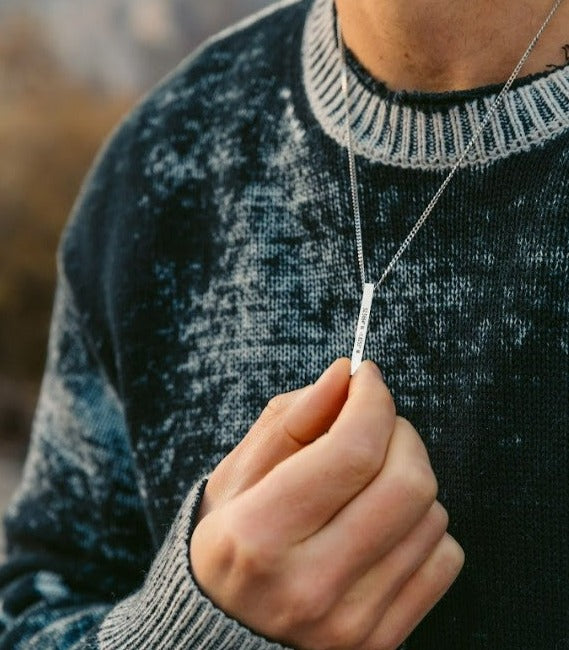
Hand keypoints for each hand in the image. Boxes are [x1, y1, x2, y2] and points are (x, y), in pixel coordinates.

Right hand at [190, 359, 463, 649]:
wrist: (225, 629)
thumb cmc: (229, 540)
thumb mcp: (238, 474)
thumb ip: (291, 419)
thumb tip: (345, 375)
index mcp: (258, 536)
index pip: (351, 451)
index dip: (371, 401)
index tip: (367, 379)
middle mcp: (308, 586)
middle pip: (406, 483)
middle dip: (399, 432)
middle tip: (373, 424)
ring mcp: (350, 622)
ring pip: (432, 516)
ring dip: (409, 476)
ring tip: (370, 480)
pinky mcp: (383, 642)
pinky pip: (445, 559)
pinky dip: (423, 526)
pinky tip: (384, 525)